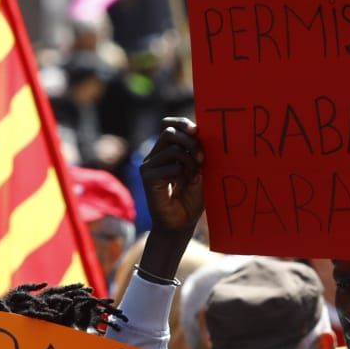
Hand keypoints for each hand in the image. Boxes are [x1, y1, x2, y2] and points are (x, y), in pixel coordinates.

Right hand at [137, 118, 205, 279]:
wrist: (180, 224)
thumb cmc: (191, 200)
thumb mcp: (198, 171)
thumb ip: (197, 153)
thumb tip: (200, 132)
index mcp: (166, 151)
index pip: (168, 126)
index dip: (181, 123)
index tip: (196, 130)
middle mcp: (155, 156)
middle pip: (169, 132)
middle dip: (189, 141)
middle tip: (202, 157)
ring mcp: (149, 166)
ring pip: (171, 148)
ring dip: (189, 159)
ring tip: (195, 174)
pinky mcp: (148, 177)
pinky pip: (170, 165)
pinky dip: (182, 173)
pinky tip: (185, 183)